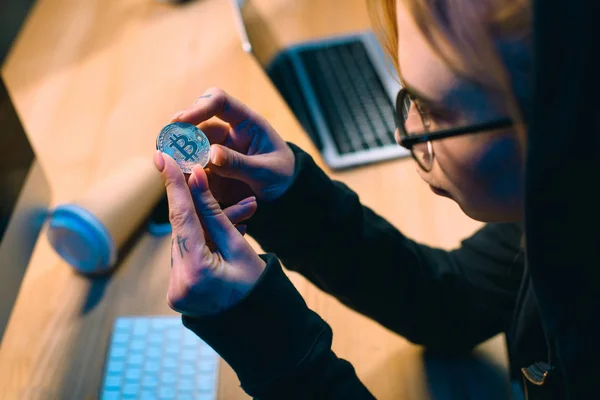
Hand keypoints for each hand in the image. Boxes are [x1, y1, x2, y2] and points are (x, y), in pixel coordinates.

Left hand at [154, 151, 265, 315]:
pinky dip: (205, 239)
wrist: (258, 326)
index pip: (180, 219)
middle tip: (201, 171)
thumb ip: (214, 213)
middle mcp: (178, 283)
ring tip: (244, 212)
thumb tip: (196, 178)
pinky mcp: (178, 289)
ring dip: (207, 223)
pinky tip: (227, 230)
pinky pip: (189, 254)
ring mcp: (175, 289)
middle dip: (198, 202)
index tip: (163, 157)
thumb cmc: (257, 288)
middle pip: (183, 229)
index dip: (173, 185)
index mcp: (197, 273)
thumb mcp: (240, 247)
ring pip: (187, 240)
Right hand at [170, 87, 295, 206]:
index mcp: (246, 123)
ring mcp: (218, 151)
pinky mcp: (211, 171)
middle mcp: (228, 133)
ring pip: (191, 148)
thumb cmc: (282, 175)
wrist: (286, 195)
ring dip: (179, 155)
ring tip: (169, 165)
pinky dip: (184, 174)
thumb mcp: (267, 172)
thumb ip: (240, 163)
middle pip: (197, 125)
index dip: (199, 107)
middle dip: (180, 133)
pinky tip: (177, 181)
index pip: (219, 102)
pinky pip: (193, 169)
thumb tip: (211, 155)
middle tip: (166, 146)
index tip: (181, 120)